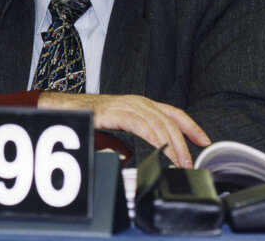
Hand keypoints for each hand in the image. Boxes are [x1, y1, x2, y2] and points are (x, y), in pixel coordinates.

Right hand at [38, 92, 210, 167]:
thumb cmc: (83, 119)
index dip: (190, 126)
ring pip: (159, 122)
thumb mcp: (111, 132)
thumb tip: (130, 158)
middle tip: (191, 163)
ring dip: (173, 145)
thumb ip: (123, 143)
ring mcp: (125, 104)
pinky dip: (155, 138)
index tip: (204, 140)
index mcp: (138, 105)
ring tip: (180, 163)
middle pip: (170, 119)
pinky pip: (141, 124)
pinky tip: (162, 149)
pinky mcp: (114, 111)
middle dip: (184, 142)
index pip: (172, 113)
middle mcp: (136, 101)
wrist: (61, 110)